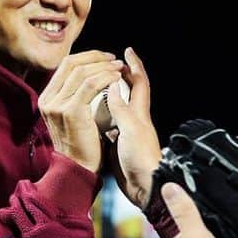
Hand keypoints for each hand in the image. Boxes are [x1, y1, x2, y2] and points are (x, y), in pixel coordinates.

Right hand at [37, 50, 124, 173]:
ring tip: (118, 68)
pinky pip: (90, 85)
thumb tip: (87, 75)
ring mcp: (57, 104)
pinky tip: (116, 78)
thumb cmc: (83, 146)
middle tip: (114, 60)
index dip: (87, 57)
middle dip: (96, 57)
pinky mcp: (70, 111)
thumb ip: (75, 96)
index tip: (105, 58)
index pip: (66, 66)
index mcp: (48, 98)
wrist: (80, 170)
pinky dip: (105, 78)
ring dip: (103, 66)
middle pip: (71, 63)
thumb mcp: (73, 117)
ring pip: (81, 71)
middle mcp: (48, 99)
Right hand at [104, 47, 162, 207]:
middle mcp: (135, 120)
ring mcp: (127, 133)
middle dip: (121, 75)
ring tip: (96, 84)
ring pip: (119, 107)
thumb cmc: (140, 159)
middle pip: (130, 92)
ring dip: (109, 93)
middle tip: (107, 64)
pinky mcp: (119, 146)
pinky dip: (102, 114)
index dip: (134, 65)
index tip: (127, 50)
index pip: (139, 82)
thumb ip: (120, 108)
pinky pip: (110, 124)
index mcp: (139, 113)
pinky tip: (92, 114)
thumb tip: (110, 85)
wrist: (144, 188)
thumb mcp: (130, 130)